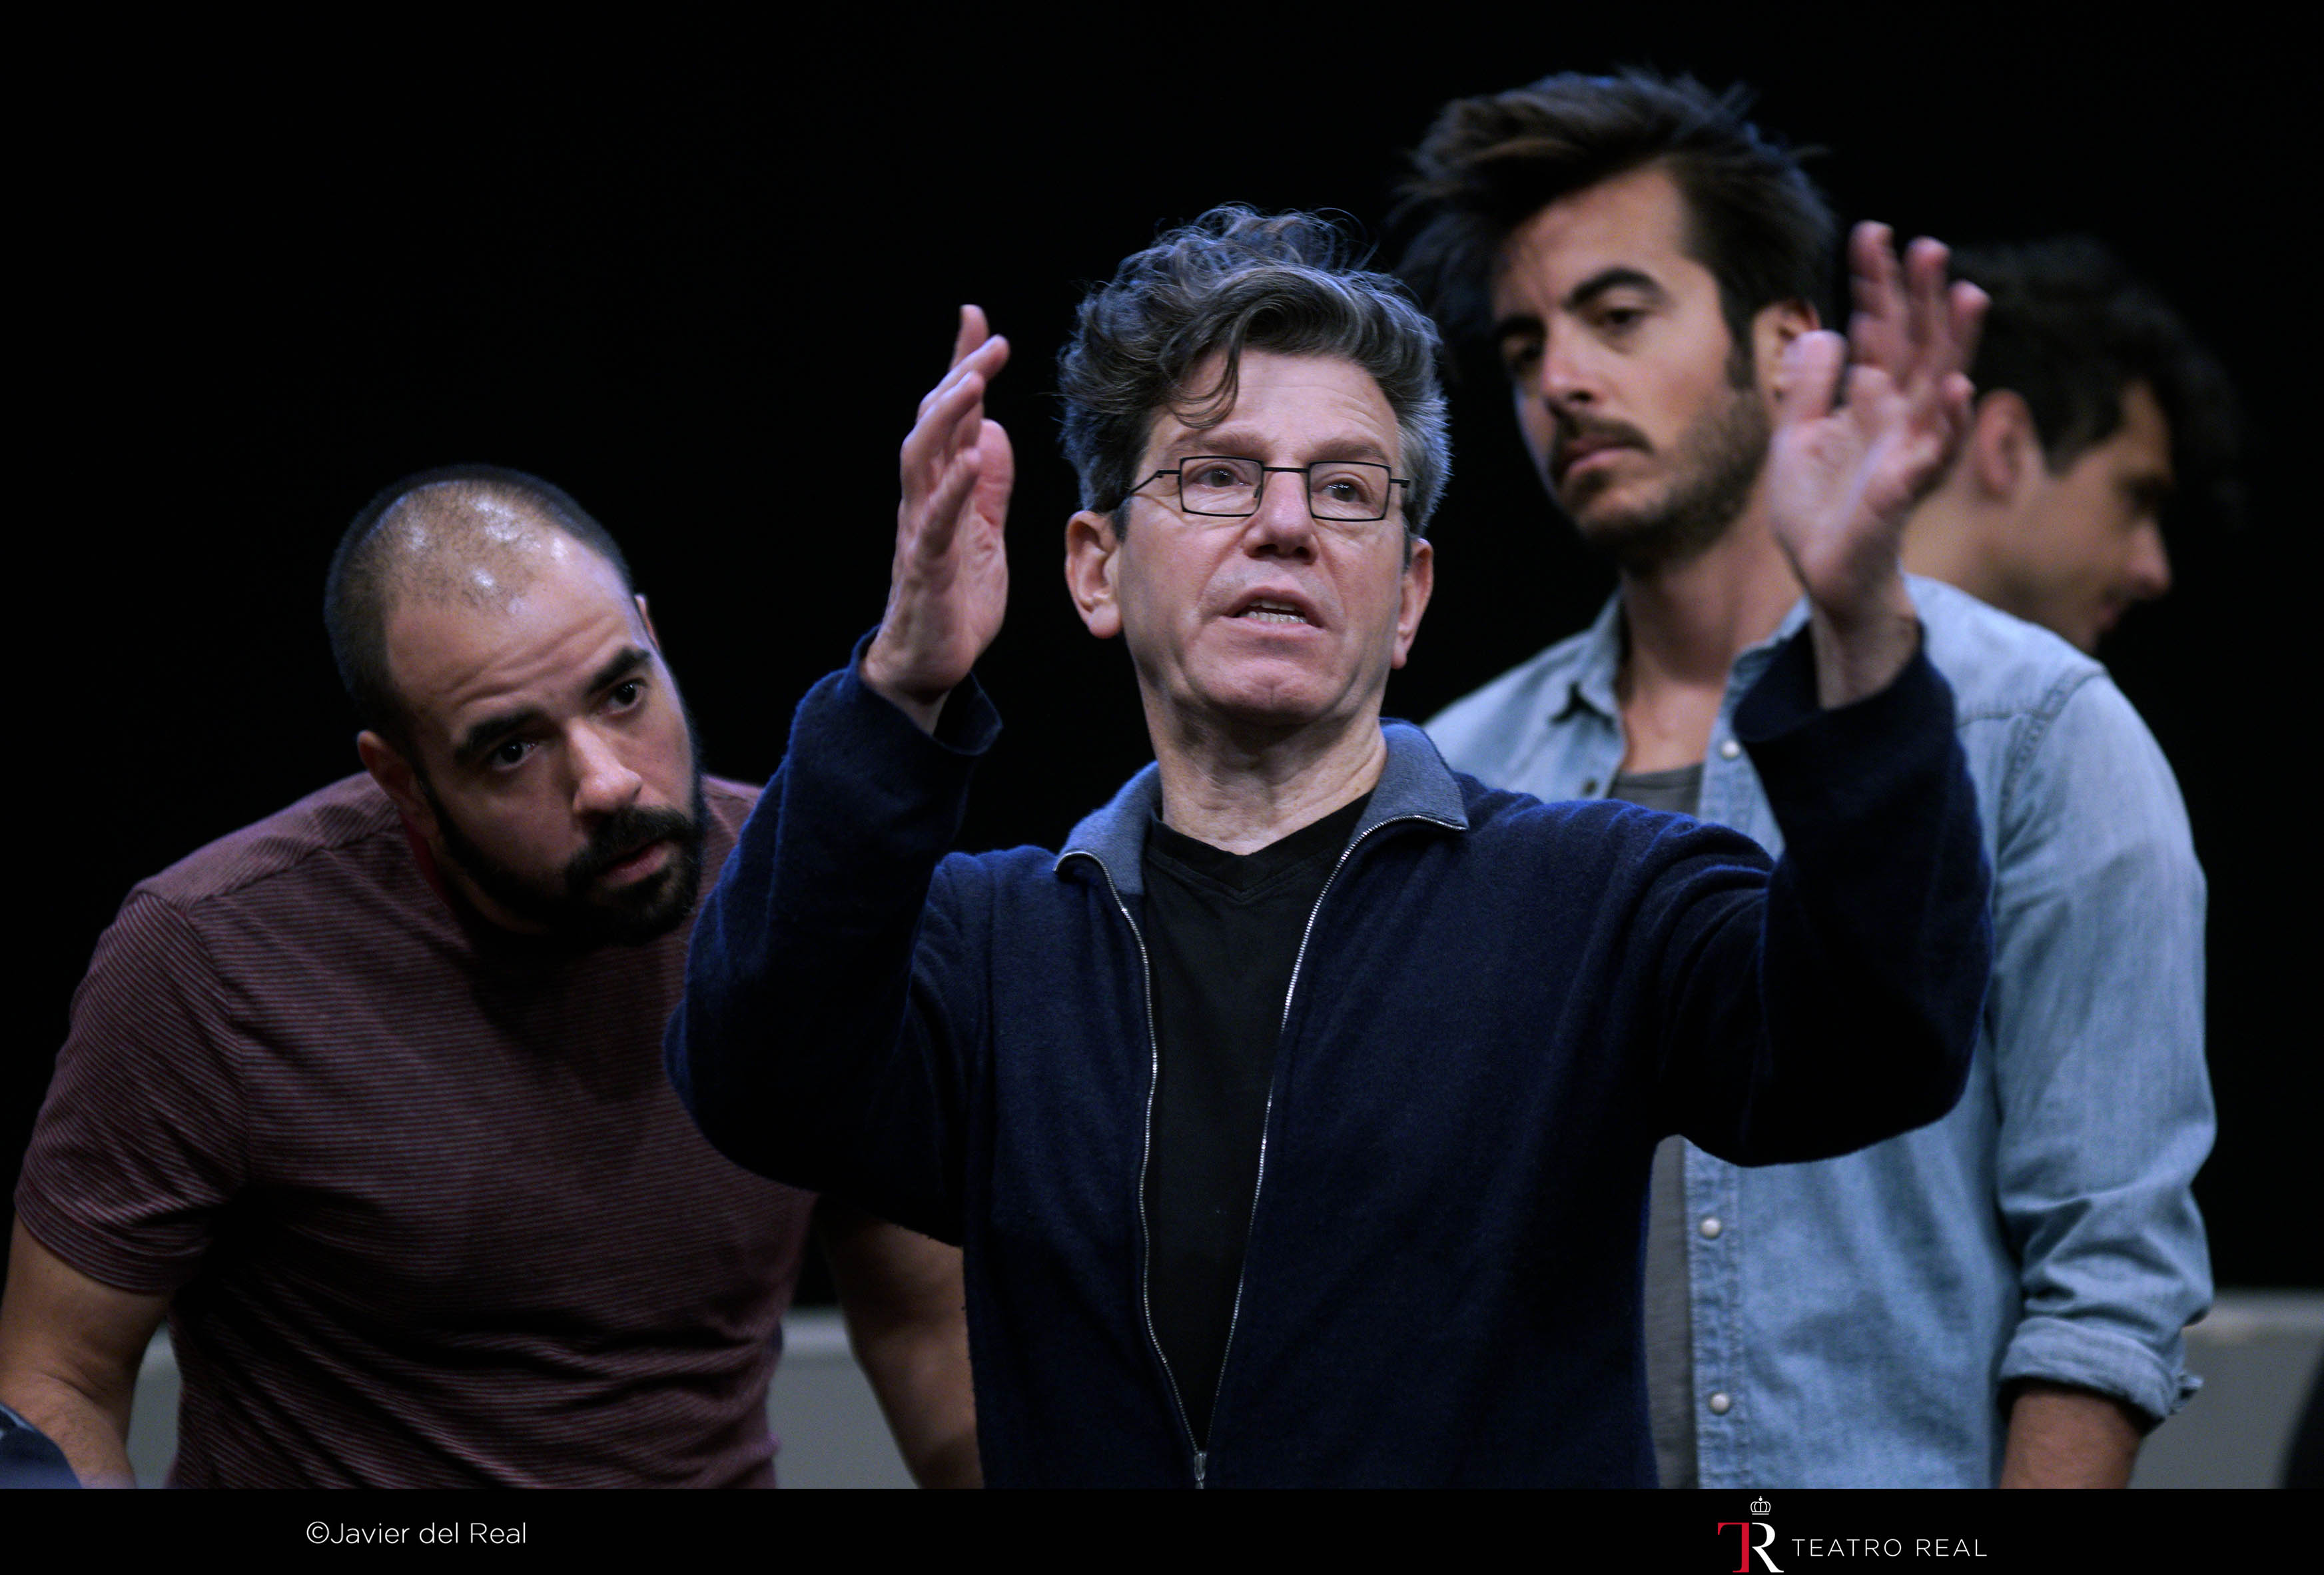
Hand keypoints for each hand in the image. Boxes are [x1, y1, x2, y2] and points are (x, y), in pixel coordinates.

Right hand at [862, 306, 1013, 732]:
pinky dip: (954, 487)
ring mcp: (921, 530)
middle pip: (933, 424)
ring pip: (924, 459)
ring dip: (948, 417)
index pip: (950, 417)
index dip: (962, 368)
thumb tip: (992, 432)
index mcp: (941, 488)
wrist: (928, 666)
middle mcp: (924, 499)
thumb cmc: (955, 599)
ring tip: (974, 381)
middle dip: (958, 377)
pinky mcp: (927, 566)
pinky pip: (937, 520)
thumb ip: (987, 484)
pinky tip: (973, 456)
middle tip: (987, 339)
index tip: (978, 321)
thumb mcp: (984, 532)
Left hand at [1766, 225, 1985, 703]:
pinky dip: (1949, 420)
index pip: (1878, 329)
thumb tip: (1824, 330)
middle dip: (1920, 297)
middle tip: (1924, 244)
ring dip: (1954, 342)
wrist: (1822, 574)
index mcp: (1869, 399)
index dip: (1875, 284)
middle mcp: (1897, 415)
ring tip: (1965, 293)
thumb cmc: (1817, 511)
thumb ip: (1808, 388)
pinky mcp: (1907, 487)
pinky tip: (1957, 387)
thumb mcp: (1794, 440)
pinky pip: (1937, 450)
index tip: (1872, 233)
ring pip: (1940, 385)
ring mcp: (1908, 448)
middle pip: (1915, 344)